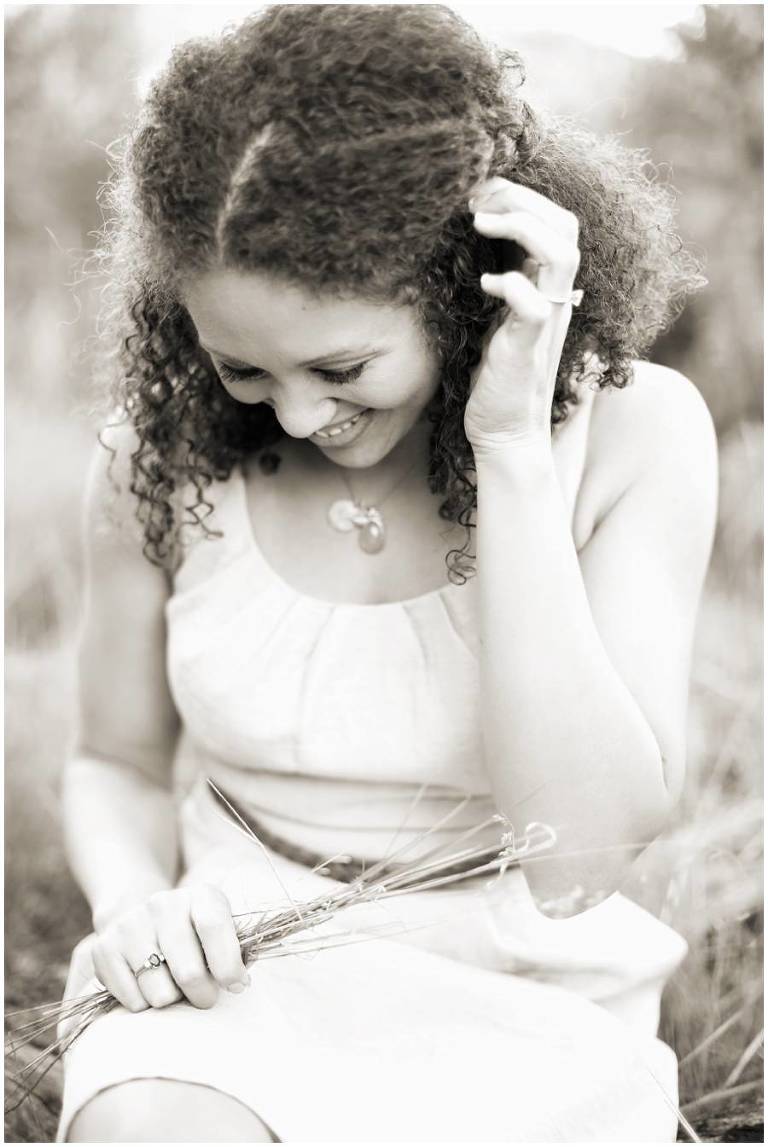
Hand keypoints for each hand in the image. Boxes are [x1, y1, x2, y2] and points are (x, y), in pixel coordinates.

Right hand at [90, 884, 249, 1010]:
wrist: (146, 918)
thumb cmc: (197, 935)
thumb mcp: (223, 931)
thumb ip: (236, 953)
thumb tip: (239, 983)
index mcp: (200, 895)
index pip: (213, 926)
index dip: (227, 964)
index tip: (235, 987)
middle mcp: (163, 904)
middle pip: (188, 972)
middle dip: (202, 995)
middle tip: (204, 996)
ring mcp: (131, 924)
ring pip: (160, 993)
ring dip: (171, 1000)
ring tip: (173, 985)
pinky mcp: (104, 948)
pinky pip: (133, 1001)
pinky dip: (144, 1004)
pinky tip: (148, 984)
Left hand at [464, 177, 580, 455]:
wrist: (504, 432)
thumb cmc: (493, 375)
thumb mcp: (492, 316)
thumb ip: (494, 279)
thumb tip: (465, 241)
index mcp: (545, 286)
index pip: (555, 220)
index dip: (520, 196)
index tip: (476, 194)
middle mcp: (553, 299)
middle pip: (565, 224)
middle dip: (520, 198)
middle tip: (475, 200)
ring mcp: (546, 322)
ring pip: (562, 255)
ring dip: (521, 227)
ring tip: (479, 223)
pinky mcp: (529, 349)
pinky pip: (535, 306)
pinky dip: (510, 286)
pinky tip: (483, 286)